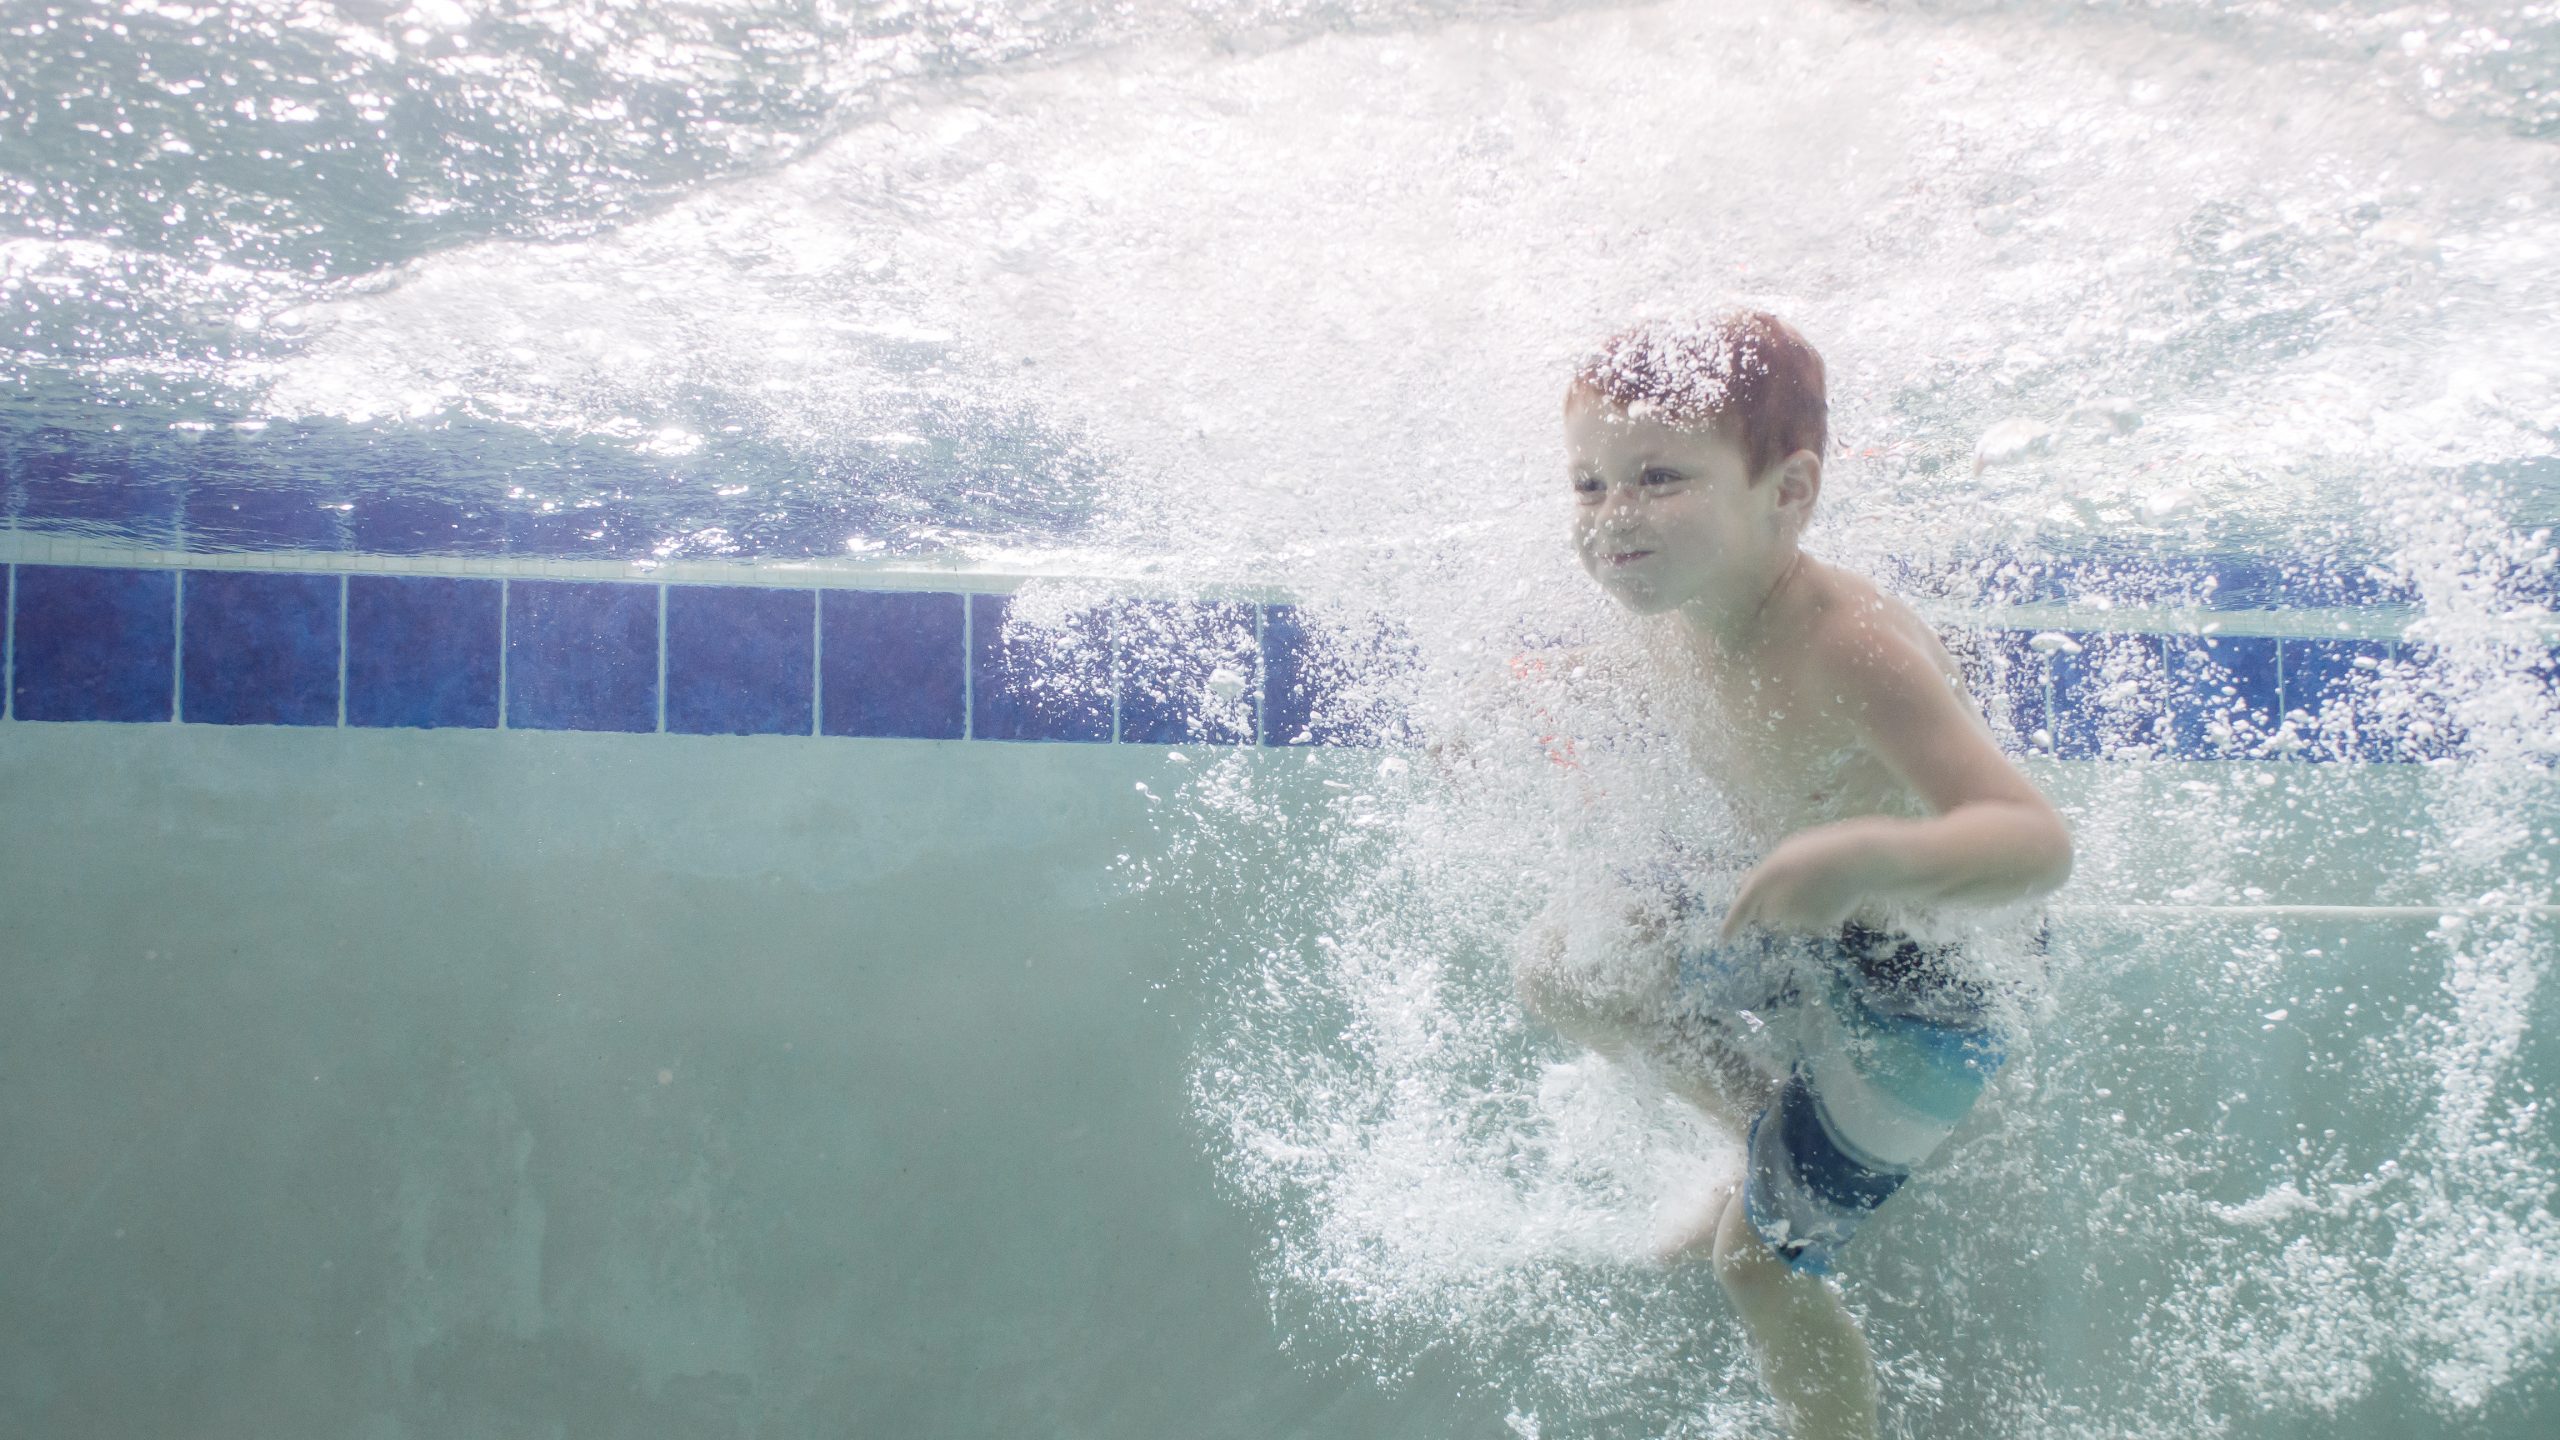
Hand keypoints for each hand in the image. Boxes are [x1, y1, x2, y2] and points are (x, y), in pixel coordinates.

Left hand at [1718, 823, 1892, 941]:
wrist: (1860, 858)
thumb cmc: (1821, 849)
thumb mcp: (1787, 853)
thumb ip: (1767, 875)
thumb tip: (1755, 895)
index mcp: (1768, 875)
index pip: (1744, 904)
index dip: (1733, 923)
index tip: (1724, 939)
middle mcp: (1780, 899)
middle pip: (1768, 912)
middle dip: (1774, 905)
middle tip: (1796, 883)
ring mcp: (1800, 913)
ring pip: (1791, 915)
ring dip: (1798, 904)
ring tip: (1819, 882)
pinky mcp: (1819, 921)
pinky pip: (1812, 917)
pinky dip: (1819, 908)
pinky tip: (1832, 892)